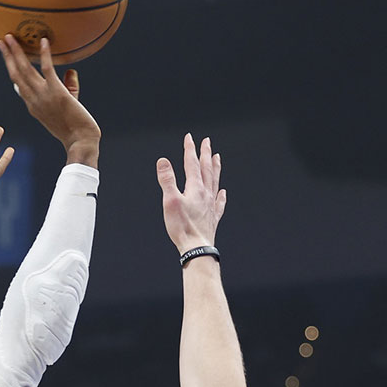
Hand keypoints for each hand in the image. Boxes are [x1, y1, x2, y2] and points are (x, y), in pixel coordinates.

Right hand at [0, 35, 100, 165]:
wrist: (81, 141)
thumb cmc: (77, 128)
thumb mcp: (68, 105)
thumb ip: (69, 87)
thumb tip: (71, 71)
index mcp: (33, 106)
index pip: (19, 85)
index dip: (12, 69)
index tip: (8, 58)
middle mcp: (34, 100)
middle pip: (16, 74)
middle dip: (7, 56)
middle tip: (1, 40)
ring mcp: (44, 96)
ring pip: (24, 70)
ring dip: (16, 52)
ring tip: (10, 37)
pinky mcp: (57, 92)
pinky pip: (47, 69)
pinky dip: (44, 54)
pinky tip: (43, 41)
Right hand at [156, 134, 226, 255]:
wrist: (197, 248)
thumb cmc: (183, 227)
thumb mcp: (170, 201)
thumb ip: (167, 180)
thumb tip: (163, 161)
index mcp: (195, 188)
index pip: (192, 164)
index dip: (190, 149)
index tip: (189, 138)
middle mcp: (206, 194)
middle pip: (206, 169)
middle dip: (205, 154)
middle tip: (207, 142)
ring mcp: (211, 206)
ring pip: (215, 181)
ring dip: (215, 168)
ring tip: (217, 158)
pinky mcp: (212, 218)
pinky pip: (219, 202)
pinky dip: (221, 195)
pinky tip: (223, 192)